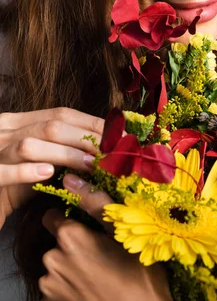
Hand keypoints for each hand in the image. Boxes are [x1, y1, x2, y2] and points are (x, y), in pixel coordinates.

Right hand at [0, 108, 103, 225]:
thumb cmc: (12, 186)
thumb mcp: (40, 162)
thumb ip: (63, 151)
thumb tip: (105, 150)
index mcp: (18, 122)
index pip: (61, 114)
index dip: (92, 123)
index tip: (120, 137)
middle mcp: (4, 130)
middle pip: (51, 126)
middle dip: (87, 139)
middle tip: (113, 154)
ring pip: (30, 145)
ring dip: (65, 154)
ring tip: (90, 165)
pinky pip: (4, 171)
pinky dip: (27, 171)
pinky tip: (48, 174)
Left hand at [40, 176, 216, 300]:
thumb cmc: (141, 278)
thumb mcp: (125, 233)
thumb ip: (95, 202)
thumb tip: (71, 178)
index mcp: (70, 238)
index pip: (55, 216)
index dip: (74, 220)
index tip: (92, 231)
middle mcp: (52, 261)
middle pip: (58, 243)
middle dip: (75, 246)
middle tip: (104, 257)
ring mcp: (50, 290)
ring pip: (57, 268)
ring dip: (71, 269)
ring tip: (102, 279)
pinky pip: (56, 292)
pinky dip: (70, 292)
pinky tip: (93, 297)